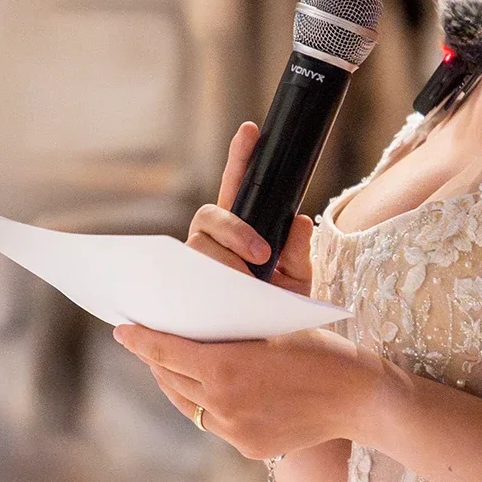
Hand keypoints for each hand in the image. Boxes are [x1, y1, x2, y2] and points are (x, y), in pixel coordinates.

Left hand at [110, 321, 383, 460]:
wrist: (359, 397)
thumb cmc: (320, 350)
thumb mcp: (271, 328)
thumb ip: (227, 333)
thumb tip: (191, 330)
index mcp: (225, 368)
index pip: (166, 351)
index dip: (140, 339)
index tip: (122, 329)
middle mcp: (223, 404)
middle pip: (171, 379)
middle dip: (155, 359)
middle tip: (142, 342)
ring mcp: (235, 431)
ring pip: (189, 405)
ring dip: (176, 383)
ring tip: (169, 366)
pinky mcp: (250, 448)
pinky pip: (216, 422)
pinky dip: (208, 404)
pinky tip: (210, 390)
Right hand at [185, 121, 313, 296]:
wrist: (257, 352)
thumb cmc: (276, 312)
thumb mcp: (296, 283)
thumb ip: (299, 254)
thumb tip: (302, 221)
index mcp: (240, 230)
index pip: (237, 186)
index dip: (240, 157)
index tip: (251, 129)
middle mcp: (211, 240)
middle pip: (210, 216)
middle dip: (235, 231)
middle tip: (263, 256)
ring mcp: (193, 263)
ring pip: (197, 248)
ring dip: (224, 261)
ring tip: (246, 285)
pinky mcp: (180, 287)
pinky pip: (179, 277)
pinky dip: (194, 280)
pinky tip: (209, 292)